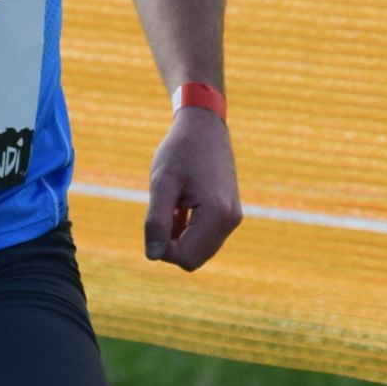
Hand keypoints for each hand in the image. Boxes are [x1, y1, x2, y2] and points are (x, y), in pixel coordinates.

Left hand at [145, 109, 239, 270]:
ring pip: (200, 251)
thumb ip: (156, 221)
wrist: (204, 126)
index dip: (162, 248)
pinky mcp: (230, 213)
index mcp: (216, 214)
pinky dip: (188, 230)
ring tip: (171, 206)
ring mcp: (233, 217)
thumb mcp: (161, 184)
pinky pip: (206, 238)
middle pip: (194, 259)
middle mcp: (231, 220)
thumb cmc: (180, 151)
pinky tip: (179, 207)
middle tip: (161, 213)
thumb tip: (153, 256)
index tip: (153, 221)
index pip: (186, 258)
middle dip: (172, 245)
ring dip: (179, 237)